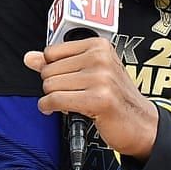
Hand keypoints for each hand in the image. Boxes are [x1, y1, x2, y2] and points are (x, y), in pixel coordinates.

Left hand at [23, 39, 158, 158]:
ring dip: (54, 99)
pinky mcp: (98, 99)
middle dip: (54, 87)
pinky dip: (50, 108)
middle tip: (72, 95)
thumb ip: (57, 63)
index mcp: (98, 46)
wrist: (141, 123)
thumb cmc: (115, 98)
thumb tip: (29, 57)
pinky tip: (61, 111)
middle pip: (48, 70)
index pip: (51, 53)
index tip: (66, 80)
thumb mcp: (88, 73)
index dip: (53, 70)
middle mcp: (100, 58)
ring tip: (72, 102)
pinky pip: (55, 100)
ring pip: (50, 86)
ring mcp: (101, 78)